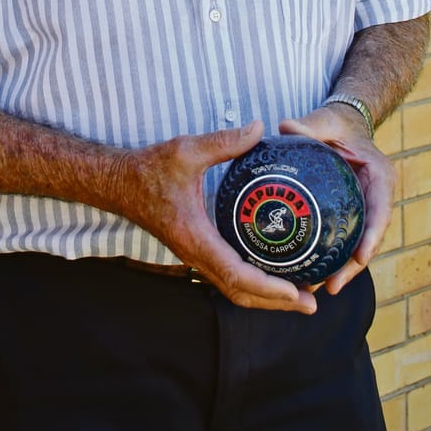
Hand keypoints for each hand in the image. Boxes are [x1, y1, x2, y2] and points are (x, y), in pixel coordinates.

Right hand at [119, 121, 317, 313]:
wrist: (119, 183)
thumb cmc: (149, 168)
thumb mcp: (187, 150)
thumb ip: (224, 141)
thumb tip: (260, 128)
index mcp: (195, 237)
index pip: (235, 275)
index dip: (267, 288)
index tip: (294, 293)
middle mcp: (195, 254)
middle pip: (239, 293)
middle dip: (275, 303)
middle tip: (310, 302)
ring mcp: (194, 256)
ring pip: (232, 289)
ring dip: (265, 298)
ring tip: (298, 296)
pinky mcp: (195, 250)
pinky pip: (226, 277)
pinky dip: (251, 284)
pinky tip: (271, 273)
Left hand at [278, 106, 395, 295]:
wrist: (343, 125)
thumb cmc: (335, 123)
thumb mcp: (324, 121)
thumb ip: (308, 125)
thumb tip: (285, 127)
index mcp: (380, 176)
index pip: (380, 209)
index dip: (372, 235)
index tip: (361, 258)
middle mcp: (377, 197)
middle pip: (370, 237)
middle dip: (354, 266)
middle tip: (332, 287)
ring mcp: (365, 209)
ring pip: (358, 245)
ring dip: (343, 270)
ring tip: (319, 290)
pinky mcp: (351, 215)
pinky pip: (343, 239)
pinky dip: (331, 257)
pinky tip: (309, 276)